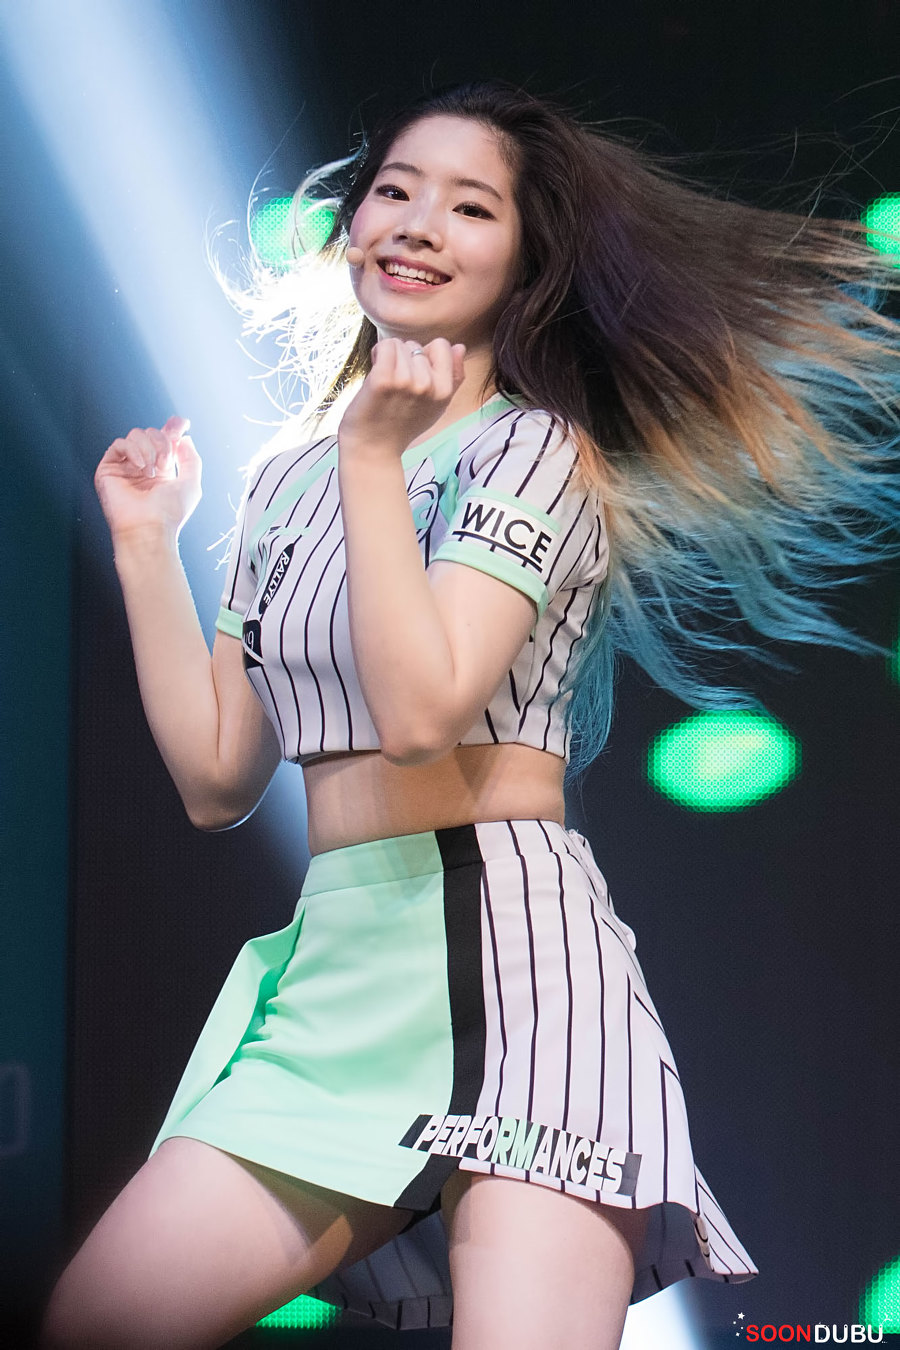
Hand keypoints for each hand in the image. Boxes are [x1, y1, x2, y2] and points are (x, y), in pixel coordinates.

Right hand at [95, 416, 201, 543]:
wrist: (149, 529)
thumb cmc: (169, 514)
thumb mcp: (191, 484)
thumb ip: (191, 459)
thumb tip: (184, 438)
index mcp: (162, 468)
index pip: (165, 439)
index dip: (173, 427)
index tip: (182, 424)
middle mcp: (143, 465)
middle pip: (152, 432)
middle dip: (163, 443)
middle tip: (166, 463)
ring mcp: (126, 466)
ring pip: (137, 434)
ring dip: (149, 449)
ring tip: (152, 471)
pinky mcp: (109, 468)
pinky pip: (120, 444)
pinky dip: (134, 451)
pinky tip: (141, 468)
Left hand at [337, 338, 465, 458]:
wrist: (374, 448)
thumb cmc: (402, 425)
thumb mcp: (436, 405)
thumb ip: (453, 376)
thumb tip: (460, 347)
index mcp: (444, 391)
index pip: (442, 345)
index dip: (426, 356)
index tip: (414, 375)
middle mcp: (428, 386)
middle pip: (416, 346)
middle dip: (404, 359)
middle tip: (396, 386)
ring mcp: (406, 382)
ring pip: (399, 344)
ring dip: (389, 358)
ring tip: (385, 382)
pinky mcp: (383, 380)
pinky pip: (385, 346)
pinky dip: (377, 354)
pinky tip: (375, 372)